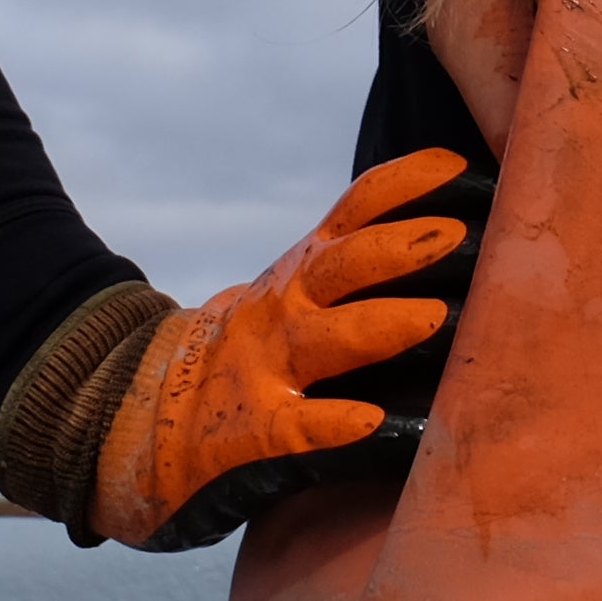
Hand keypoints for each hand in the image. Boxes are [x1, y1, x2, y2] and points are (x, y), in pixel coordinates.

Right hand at [92, 148, 489, 551]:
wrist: (136, 417)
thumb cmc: (249, 356)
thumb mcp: (294, 295)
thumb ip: (355, 270)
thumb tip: (460, 241)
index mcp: (301, 272)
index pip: (355, 210)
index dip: (407, 183)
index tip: (463, 165)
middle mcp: (284, 308)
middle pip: (344, 264)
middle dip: (404, 245)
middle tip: (465, 234)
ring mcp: (262, 369)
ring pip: (322, 338)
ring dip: (379, 324)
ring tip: (435, 318)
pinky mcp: (248, 435)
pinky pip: (295, 428)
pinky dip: (334, 424)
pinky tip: (374, 423)